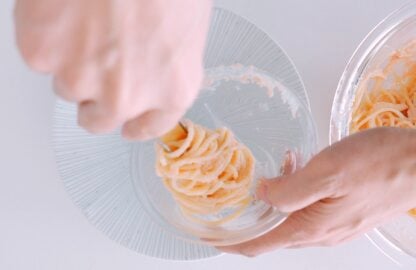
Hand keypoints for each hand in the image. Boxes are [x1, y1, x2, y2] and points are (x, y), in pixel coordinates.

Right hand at [14, 0, 210, 139]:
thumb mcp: (184, 22)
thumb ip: (165, 58)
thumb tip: (149, 62)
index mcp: (173, 87)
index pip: (150, 126)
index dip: (135, 123)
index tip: (128, 123)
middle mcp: (128, 95)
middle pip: (99, 120)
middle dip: (96, 99)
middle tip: (95, 64)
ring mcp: (81, 78)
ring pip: (66, 88)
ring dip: (71, 62)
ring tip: (85, 20)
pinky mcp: (41, 53)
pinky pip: (39, 56)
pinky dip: (47, 35)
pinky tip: (64, 8)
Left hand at [219, 127, 415, 256]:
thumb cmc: (380, 164)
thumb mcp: (327, 172)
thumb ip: (289, 189)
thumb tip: (262, 196)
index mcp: (310, 228)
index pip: (258, 245)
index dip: (229, 243)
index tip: (208, 236)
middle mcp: (321, 234)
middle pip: (272, 235)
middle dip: (248, 220)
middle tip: (232, 198)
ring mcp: (335, 226)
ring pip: (291, 221)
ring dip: (274, 203)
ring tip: (271, 173)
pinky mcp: (345, 214)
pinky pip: (309, 211)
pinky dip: (295, 196)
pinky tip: (298, 170)